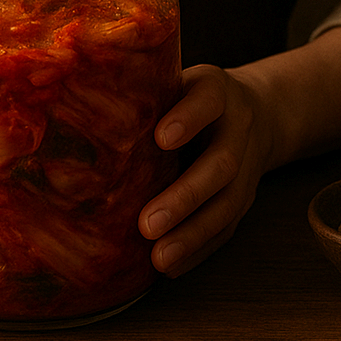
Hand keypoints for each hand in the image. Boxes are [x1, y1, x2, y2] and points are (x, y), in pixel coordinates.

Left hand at [136, 28, 340, 276]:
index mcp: (217, 88)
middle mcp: (238, 126)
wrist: (256, 106)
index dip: (187, 115)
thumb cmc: (194, 91)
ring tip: (156, 255)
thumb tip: (84, 91)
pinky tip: (167, 267)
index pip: (205, 96)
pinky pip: (228, 226)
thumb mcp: (177, 72)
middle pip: (221, 163)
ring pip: (229, 203)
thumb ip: (143, 85)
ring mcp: (248, 163)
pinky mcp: (248, 193)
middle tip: (147, 222)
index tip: (161, 135)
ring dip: (193, 232)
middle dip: (185, 196)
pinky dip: (198, 248)